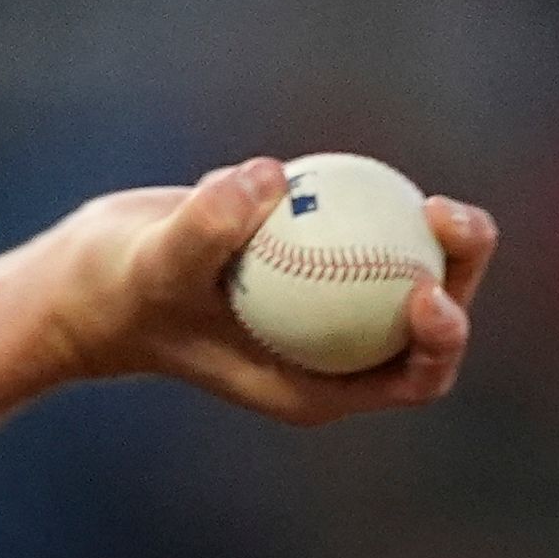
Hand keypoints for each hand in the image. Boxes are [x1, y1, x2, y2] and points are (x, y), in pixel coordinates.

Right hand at [38, 159, 497, 422]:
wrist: (96, 273)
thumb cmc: (121, 290)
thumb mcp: (153, 267)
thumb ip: (205, 229)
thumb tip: (269, 177)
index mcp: (316, 383)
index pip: (410, 376)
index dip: (443, 339)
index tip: (425, 291)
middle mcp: (336, 347)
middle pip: (432, 316)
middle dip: (462, 271)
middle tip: (444, 217)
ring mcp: (334, 299)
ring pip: (414, 263)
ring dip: (438, 232)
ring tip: (426, 199)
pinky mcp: (324, 252)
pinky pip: (372, 222)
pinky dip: (372, 197)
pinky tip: (372, 174)